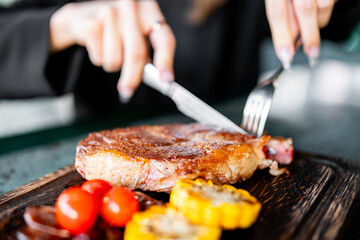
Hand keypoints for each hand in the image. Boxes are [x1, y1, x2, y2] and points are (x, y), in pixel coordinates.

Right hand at [50, 0, 175, 101]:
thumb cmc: (118, 30)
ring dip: (113, 65)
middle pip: (137, 53)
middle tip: (128, 92)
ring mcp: (110, 12)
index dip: (166, 61)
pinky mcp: (91, 22)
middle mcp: (131, 7)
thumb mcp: (137, 34)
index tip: (166, 80)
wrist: (83, 16)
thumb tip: (158, 79)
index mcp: (149, 11)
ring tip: (110, 51)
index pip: (164, 38)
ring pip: (115, 59)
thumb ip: (148, 52)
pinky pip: (99, 57)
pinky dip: (98, 59)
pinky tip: (98, 45)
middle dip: (133, 77)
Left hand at [265, 0, 335, 68]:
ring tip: (309, 23)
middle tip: (311, 54)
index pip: (277, 13)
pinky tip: (317, 6)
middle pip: (304, 10)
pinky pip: (331, 2)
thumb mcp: (278, 0)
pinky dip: (324, 11)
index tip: (285, 56)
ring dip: (317, 22)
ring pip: (323, 7)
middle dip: (308, 36)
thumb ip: (283, 18)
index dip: (281, 37)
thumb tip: (288, 43)